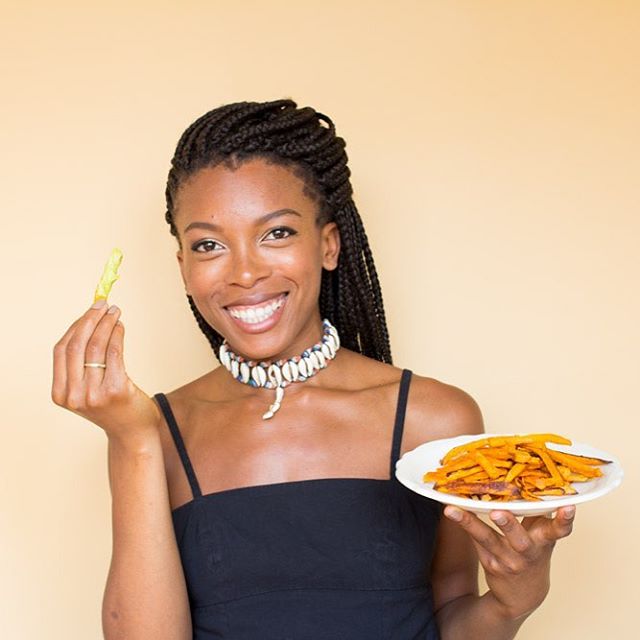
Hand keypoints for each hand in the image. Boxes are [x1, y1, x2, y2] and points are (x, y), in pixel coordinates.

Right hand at [52, 300, 159, 443]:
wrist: (132, 433)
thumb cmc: (113, 407)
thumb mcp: (88, 389)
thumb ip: (82, 365)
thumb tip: (88, 322)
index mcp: (61, 394)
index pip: (61, 350)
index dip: (75, 326)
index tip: (88, 312)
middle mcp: (74, 395)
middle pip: (76, 346)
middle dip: (90, 320)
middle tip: (103, 305)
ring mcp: (93, 394)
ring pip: (95, 347)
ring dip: (106, 324)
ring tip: (115, 312)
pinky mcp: (115, 390)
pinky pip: (114, 353)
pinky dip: (117, 335)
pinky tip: (120, 327)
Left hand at [443, 504, 575, 619]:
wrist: (523, 595)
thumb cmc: (533, 552)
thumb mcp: (541, 535)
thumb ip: (537, 513)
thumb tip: (527, 478)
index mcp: (544, 540)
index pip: (559, 530)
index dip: (564, 519)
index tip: (568, 506)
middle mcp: (527, 552)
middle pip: (518, 539)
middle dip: (508, 524)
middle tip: (497, 511)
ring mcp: (507, 560)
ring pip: (487, 539)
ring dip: (470, 523)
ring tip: (452, 510)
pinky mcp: (490, 563)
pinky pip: (476, 540)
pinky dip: (464, 525)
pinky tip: (451, 511)